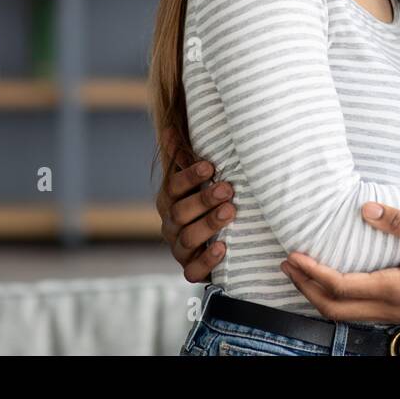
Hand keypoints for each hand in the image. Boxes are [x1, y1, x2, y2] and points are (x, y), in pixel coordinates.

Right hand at [156, 145, 235, 282]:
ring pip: (187, 239)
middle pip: (181, 213)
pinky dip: (207, 260)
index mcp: (168, 200)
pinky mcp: (190, 269)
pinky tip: (223, 248)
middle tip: (228, 189)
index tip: (211, 166)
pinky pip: (192, 270)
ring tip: (230, 212)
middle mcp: (170, 224)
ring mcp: (179, 248)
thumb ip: (181, 158)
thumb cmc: (201, 202)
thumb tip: (170, 128)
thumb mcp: (192, 180)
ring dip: (209, 224)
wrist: (207, 242)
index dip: (190, 176)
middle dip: (204, 200)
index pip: (173, 187)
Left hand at [279, 203, 399, 322]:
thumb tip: (366, 209)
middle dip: (304, 288)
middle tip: (286, 265)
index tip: (294, 257)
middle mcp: (389, 308)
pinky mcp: (398, 315)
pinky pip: (357, 313)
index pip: (340, 286)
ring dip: (317, 296)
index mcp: (395, 288)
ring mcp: (393, 316)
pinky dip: (335, 301)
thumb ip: (399, 223)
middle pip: (333, 308)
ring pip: (343, 315)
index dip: (312, 273)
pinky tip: (332, 285)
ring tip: (301, 274)